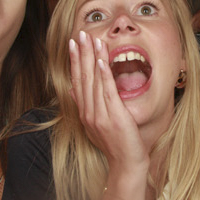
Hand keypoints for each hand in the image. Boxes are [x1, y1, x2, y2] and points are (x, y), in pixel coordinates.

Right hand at [68, 31, 149, 185]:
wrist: (126, 164)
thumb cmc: (116, 145)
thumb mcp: (97, 125)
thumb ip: (87, 107)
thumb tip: (73, 91)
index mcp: (85, 113)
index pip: (77, 82)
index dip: (74, 62)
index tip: (73, 44)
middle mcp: (89, 112)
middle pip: (82, 78)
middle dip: (80, 54)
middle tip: (79, 34)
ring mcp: (100, 115)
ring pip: (93, 81)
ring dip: (92, 58)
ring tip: (91, 39)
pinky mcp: (114, 116)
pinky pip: (107, 91)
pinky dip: (104, 74)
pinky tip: (102, 60)